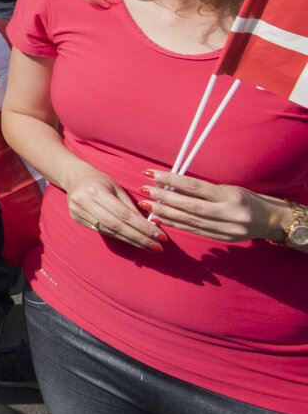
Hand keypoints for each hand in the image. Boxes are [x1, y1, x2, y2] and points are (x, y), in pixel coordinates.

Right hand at [63, 165, 162, 249]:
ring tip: (149, 247)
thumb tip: (149, 225)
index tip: (160, 236)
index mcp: (96, 190)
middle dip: (139, 238)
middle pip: (117, 225)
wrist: (74, 178)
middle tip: (157, 247)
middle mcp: (85, 202)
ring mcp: (78, 212)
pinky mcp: (77, 219)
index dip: (143, 226)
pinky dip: (119, 237)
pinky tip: (132, 241)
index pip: (124, 213)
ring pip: (110, 231)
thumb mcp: (117, 187)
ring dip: (132, 241)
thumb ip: (130, 206)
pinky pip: (102, 231)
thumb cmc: (100, 181)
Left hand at [141, 170, 288, 243]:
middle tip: (144, 190)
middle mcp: (229, 213)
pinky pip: (194, 230)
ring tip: (146, 205)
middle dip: (164, 198)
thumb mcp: (226, 189)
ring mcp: (227, 229)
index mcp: (230, 196)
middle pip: (190, 206)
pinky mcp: (223, 239)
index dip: (171, 180)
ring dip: (164, 213)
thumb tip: (169, 185)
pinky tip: (159, 218)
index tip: (151, 174)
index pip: (195, 186)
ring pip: (190, 220)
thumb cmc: (244, 198)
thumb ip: (201, 190)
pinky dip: (175, 224)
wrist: (269, 219)